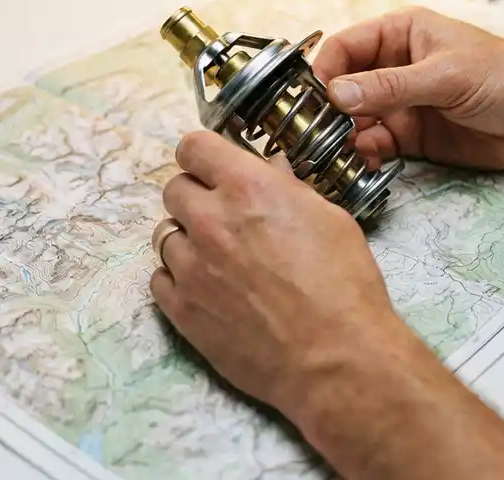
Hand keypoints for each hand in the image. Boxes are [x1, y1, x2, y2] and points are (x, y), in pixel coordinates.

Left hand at [151, 130, 413, 420]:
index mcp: (248, 188)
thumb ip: (289, 188)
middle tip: (223, 214)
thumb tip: (270, 169)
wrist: (336, 358)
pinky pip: (159, 278)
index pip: (194, 147)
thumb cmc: (344, 284)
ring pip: (163, 233)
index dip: (204, 154)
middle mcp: (210, 221)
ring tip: (217, 256)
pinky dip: (178, 277)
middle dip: (197, 194)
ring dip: (187, 237)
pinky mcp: (182, 310)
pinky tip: (207, 287)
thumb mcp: (329, 218)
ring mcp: (191, 267)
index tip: (213, 166)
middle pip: (174, 188)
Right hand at [313, 6, 503, 169]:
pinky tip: (363, 163)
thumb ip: (390, 86)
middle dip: (328, 108)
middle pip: (344, 85)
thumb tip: (338, 93)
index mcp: (402, 34)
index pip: (346, 46)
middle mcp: (394, 67)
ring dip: (343, 135)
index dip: (324, 70)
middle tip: (315, 132)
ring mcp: (401, 103)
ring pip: (355, 119)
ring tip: (338, 152)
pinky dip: (363, 155)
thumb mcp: (446, 76)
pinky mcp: (411, 136)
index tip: (310, 97)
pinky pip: (375, 145)